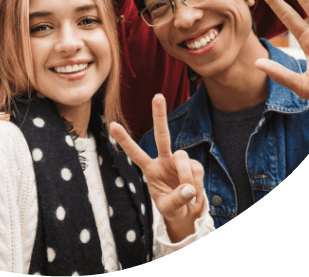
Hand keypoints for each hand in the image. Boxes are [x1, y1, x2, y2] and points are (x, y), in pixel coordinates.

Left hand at [110, 94, 204, 242]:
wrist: (189, 213)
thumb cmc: (172, 208)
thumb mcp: (168, 208)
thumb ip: (176, 199)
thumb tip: (189, 188)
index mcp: (150, 169)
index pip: (135, 153)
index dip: (124, 140)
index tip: (111, 124)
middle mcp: (164, 160)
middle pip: (161, 135)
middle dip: (160, 115)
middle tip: (157, 95)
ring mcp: (179, 161)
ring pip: (182, 158)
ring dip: (186, 176)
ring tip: (188, 194)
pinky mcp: (195, 165)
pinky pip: (196, 170)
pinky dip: (196, 184)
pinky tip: (194, 193)